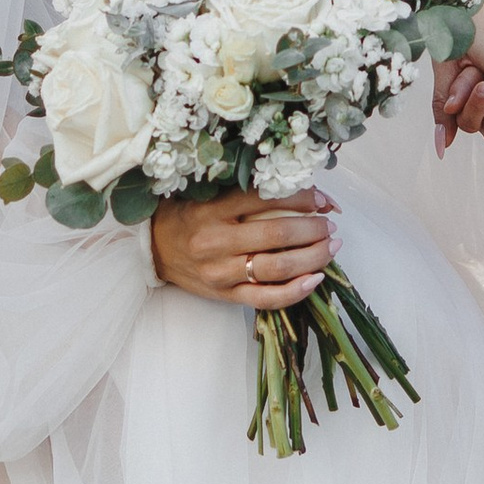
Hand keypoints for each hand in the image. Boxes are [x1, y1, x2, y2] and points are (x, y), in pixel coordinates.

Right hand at [150, 188, 336, 311]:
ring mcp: (221, 272)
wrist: (152, 250)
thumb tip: (296, 185)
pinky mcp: (225, 295)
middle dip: (314, 228)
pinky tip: (315, 279)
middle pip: (278, 234)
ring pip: (277, 267)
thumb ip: (244, 190)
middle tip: (330, 223)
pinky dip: (295, 291)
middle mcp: (216, 241)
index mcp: (212, 209)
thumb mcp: (207, 194)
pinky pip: (266, 299)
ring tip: (331, 246)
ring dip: (313, 256)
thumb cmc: (185, 215)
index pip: (266, 198)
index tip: (323, 198)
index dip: (303, 197)